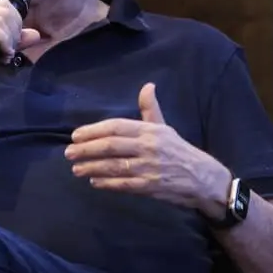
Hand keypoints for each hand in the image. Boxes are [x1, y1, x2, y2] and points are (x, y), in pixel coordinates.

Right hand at [0, 0, 41, 93]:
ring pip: (0, 19)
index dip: (15, 23)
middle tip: (9, 51)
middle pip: (4, 9)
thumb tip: (36, 34)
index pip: (4, 5)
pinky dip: (2, 42)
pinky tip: (2, 55)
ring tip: (4, 55)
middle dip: (13, 31)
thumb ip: (14, 41)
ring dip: (8, 39)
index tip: (11, 44)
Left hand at [65, 83, 231, 215]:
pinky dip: (106, 183)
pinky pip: (123, 184)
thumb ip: (150, 109)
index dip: (93, 130)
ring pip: (114, 166)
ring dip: (92, 167)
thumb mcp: (166, 127)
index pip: (116, 126)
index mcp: (151, 130)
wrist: (204, 179)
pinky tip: (94, 182)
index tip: (76, 135)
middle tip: (69, 152)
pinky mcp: (150, 187)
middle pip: (111, 145)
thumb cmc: (180, 151)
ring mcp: (149, 168)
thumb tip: (147, 86)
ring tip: (76, 168)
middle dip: (86, 149)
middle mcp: (149, 147)